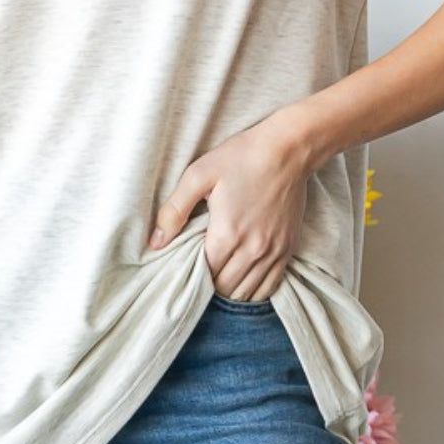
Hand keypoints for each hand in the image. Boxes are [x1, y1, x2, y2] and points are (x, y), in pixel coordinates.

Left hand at [149, 109, 314, 301]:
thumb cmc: (241, 157)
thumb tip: (156, 242)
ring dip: (230, 291)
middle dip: (210, 285)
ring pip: (247, 293)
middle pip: (225, 288)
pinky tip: (243, 281)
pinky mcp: (288, 248)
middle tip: (200, 272)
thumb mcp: (198, 175)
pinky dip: (255, 291)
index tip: (186, 267)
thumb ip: (174, 210)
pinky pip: (271, 286)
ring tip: (219, 278)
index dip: (192, 275)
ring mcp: (274, 251)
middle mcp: (253, 249)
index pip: (205, 275)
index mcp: (228, 233)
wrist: (288, 149)